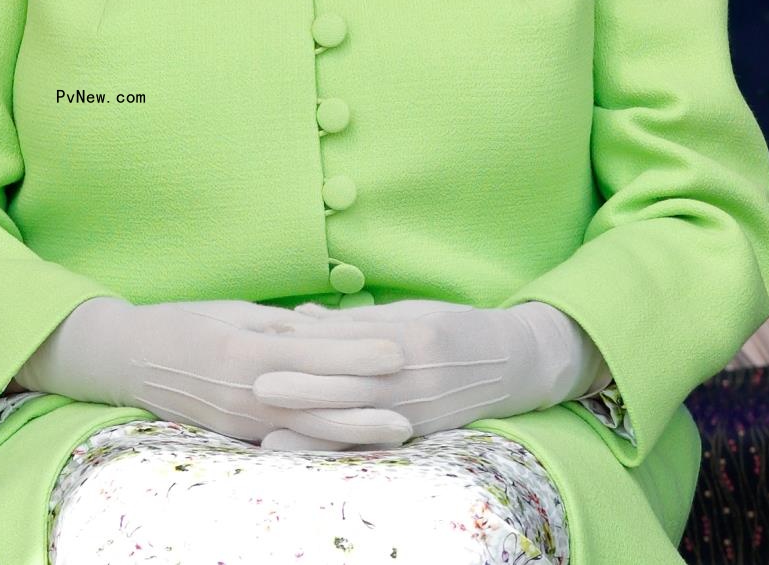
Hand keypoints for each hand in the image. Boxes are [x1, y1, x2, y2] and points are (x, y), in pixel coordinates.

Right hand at [17, 297, 411, 447]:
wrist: (130, 357)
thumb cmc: (185, 322)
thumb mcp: (234, 312)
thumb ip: (281, 326)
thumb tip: (328, 330)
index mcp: (245, 348)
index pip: (314, 353)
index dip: (358, 350)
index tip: (398, 347)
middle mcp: (245, 389)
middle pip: (318, 399)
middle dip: (369, 402)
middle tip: (415, 402)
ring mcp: (240, 418)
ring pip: (309, 427)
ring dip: (356, 430)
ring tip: (398, 430)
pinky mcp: (236, 434)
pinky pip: (288, 438)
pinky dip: (323, 439)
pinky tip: (352, 441)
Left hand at [254, 299, 603, 448]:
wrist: (512, 362)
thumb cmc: (450, 328)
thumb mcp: (407, 312)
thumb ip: (354, 320)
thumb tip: (301, 316)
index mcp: (407, 333)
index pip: (348, 337)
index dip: (306, 339)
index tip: (264, 337)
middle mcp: (414, 373)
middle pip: (350, 382)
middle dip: (303, 387)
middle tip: (256, 387)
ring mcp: (420, 407)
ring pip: (359, 420)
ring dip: (314, 430)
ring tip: (270, 438)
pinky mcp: (425, 431)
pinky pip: (376, 441)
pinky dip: (342, 448)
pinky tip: (312, 455)